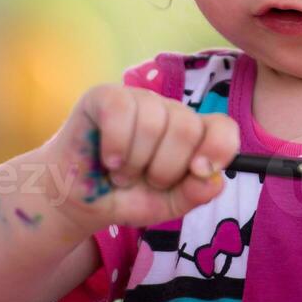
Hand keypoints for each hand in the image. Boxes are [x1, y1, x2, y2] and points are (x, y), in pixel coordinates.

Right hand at [41, 84, 239, 233]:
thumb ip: (194, 194)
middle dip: (164, 168)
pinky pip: (122, 111)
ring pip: (154, 122)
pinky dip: (115, 145)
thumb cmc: (125, 197)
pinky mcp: (106, 96)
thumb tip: (215, 180)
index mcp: (192, 135)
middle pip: (187, 128)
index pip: (223, 128)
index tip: (199, 171)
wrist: (77, 200)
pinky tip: (107, 158)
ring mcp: (139, 100)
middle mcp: (170, 111)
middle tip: (144, 179)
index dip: (218, 148)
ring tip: (121, 173)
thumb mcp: (166, 205)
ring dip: (134, 163)